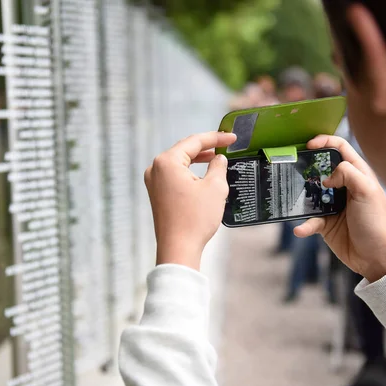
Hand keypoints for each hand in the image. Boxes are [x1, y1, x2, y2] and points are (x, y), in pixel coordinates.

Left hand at [144, 132, 236, 270]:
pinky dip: (189, 172)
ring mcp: (153, 182)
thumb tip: (219, 159)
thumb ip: (218, 167)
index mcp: (167, 162)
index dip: (216, 138)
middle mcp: (155, 169)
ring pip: (179, 163)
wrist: (178, 248)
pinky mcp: (156, 194)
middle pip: (184, 150)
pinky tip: (202, 175)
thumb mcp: (215, 187)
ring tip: (216, 158)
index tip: (231, 137)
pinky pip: (174, 175)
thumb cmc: (195, 219)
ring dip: (197, 160)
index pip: (194, 142)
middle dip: (205, 147)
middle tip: (225, 145)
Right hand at [294, 135, 385, 281]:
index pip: (340, 148)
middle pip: (320, 168)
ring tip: (291, 197)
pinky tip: (300, 229)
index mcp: (357, 174)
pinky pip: (308, 219)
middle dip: (306, 166)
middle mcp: (343, 186)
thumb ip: (348, 173)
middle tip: (292, 167)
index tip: (308, 145)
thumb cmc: (375, 222)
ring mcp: (332, 204)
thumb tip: (326, 177)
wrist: (374, 256)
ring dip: (300, 196)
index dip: (324, 141)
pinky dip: (303, 224)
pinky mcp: (324, 222)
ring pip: (309, 193)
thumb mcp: (367, 191)